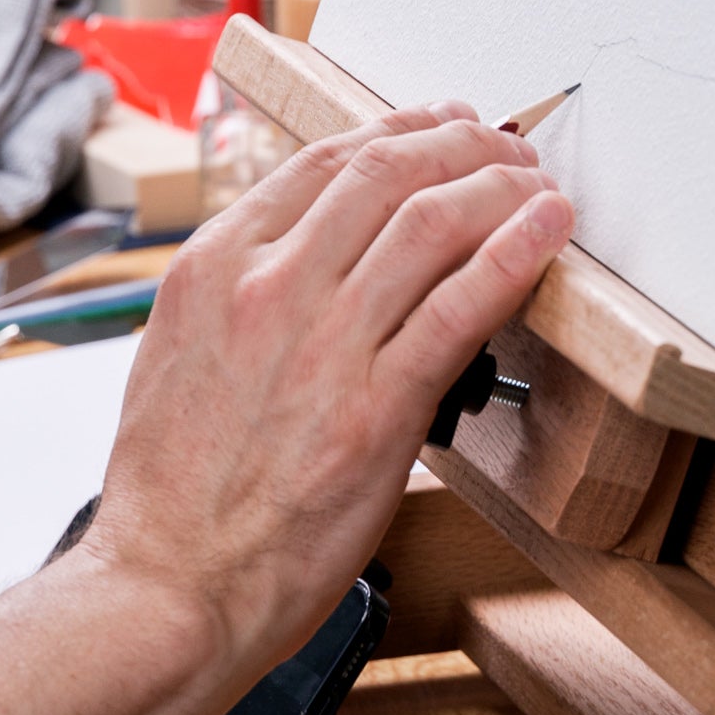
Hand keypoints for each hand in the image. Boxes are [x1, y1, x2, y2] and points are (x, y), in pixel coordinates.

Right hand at [77, 101, 572, 689]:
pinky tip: (547, 231)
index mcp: (213, 269)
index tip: (444, 126)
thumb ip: (245, 296)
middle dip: (461, 144)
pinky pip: (461, 307)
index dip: (401, 130)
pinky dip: (516, 254)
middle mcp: (266, 288)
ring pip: (431, 222)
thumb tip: (318, 257)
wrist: (167, 587)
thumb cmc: (175, 492)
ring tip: (535, 182)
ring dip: (500, 187)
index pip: (323, 160)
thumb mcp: (183, 355)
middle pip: (385, 171)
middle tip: (505, 145)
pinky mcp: (375, 409)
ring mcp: (323, 345)